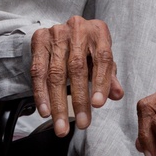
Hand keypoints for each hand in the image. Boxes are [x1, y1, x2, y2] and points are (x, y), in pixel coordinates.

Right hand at [30, 16, 123, 136]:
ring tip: (61, 126)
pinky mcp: (39, 40)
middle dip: (79, 99)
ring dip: (58, 103)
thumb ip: (110, 77)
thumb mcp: (102, 59)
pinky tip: (45, 111)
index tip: (97, 105)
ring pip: (56, 72)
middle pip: (77, 67)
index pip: (102, 58)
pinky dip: (41, 94)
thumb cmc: (87, 49)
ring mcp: (56, 33)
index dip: (100, 82)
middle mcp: (77, 29)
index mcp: (98, 32)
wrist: (63, 31)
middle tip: (82, 124)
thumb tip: (117, 95)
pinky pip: (38, 71)